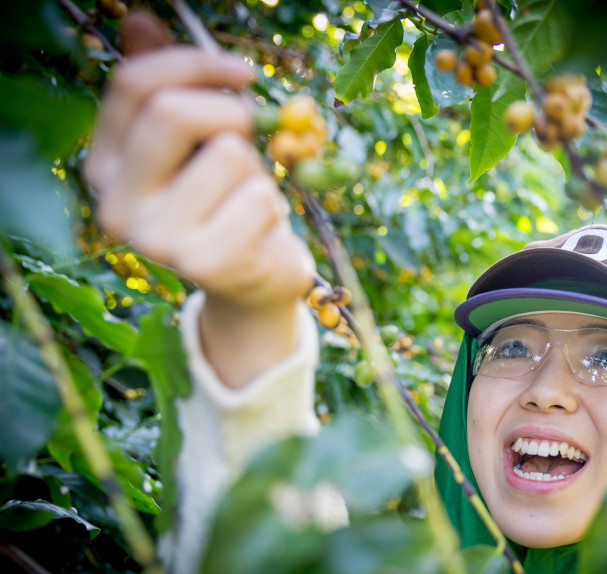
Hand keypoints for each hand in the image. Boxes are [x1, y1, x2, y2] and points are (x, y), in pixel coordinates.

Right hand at [86, 14, 315, 385]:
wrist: (252, 284)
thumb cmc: (227, 204)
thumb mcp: (199, 145)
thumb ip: (171, 88)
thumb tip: (140, 20)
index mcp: (105, 167)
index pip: (133, 87)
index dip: (195, 63)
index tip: (244, 73)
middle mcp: (116, 205)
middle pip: (174, 113)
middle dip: (233, 114)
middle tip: (253, 139)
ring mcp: (156, 240)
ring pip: (229, 154)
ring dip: (256, 171)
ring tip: (248, 200)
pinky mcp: (203, 263)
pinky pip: (259, 198)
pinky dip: (272, 207)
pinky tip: (260, 232)